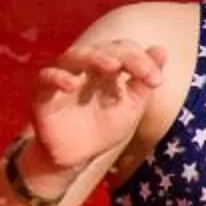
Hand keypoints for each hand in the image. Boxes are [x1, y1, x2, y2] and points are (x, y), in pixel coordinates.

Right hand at [28, 42, 165, 174]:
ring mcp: (64, 77)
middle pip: (103, 49)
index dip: (141, 60)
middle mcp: (85, 67)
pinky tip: (71, 84)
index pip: (124, 50)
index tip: (157, 80)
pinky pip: (46, 78)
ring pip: (75, 56)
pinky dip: (57, 77)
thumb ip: (144, 81)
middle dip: (126, 57)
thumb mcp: (131, 106)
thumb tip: (161, 49)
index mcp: (107, 67)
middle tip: (143, 73)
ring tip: (112, 66)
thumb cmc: (103, 126)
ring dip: (94, 58)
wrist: (77, 156)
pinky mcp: (44, 94)